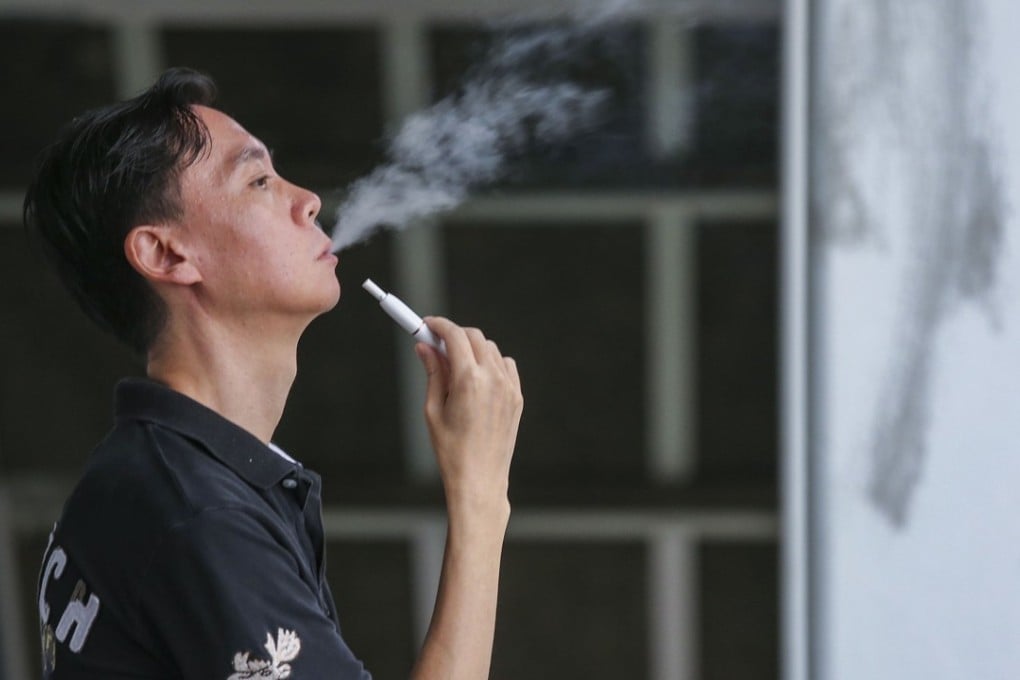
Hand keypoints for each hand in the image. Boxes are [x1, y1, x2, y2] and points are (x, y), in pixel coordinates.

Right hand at [414, 317, 522, 513]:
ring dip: (473, 349)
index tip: (427, 324)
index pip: (455, 336)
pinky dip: (491, 363)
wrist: (480, 479)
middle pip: (475, 336)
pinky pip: (505, 366)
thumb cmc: (451, 450)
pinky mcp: (517, 397)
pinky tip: (476, 379)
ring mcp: (509, 388)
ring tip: (455, 367)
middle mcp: (492, 379)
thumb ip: (433, 372)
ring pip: (491, 349)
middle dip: (455, 335)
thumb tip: (425, 347)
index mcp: (468, 381)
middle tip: (437, 344)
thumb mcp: (433, 410)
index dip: (439, 325)